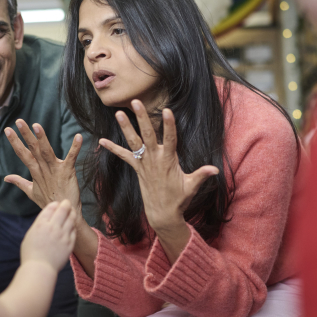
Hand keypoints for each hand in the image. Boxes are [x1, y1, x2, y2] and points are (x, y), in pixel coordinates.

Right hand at [4, 119, 82, 210]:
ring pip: (47, 151)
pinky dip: (75, 147)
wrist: (64, 212)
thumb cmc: (49, 202)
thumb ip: (19, 182)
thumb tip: (6, 178)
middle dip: (26, 135)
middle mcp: (43, 169)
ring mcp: (55, 170)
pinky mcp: (68, 172)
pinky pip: (72, 157)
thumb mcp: (31, 192)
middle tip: (19, 121)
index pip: (23, 154)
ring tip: (37, 125)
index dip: (15, 142)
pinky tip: (78, 136)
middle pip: (33, 149)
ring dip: (42, 138)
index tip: (7, 130)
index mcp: (35, 172)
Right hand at [21, 200, 76, 271]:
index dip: (55, 204)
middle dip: (66, 204)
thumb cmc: (31, 254)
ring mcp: (63, 235)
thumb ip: (39, 225)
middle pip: (63, 210)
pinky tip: (72, 225)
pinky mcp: (70, 243)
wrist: (40, 269)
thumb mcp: (30, 235)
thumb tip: (47, 218)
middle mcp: (53, 227)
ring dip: (72, 213)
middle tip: (67, 203)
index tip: (57, 204)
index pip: (50, 208)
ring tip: (72, 211)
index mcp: (40, 224)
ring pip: (71, 218)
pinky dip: (73, 226)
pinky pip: (74, 231)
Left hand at [98, 100, 218, 235]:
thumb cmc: (179, 199)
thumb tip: (216, 170)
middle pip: (148, 135)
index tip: (167, 110)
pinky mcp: (137, 169)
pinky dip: (113, 149)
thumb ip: (202, 175)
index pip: (171, 139)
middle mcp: (154, 159)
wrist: (162, 214)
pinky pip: (124, 156)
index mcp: (169, 161)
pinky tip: (101, 141)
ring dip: (126, 127)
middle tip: (136, 102)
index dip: (169, 125)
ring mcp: (144, 164)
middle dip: (142, 118)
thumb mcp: (192, 186)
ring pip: (134, 142)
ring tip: (118, 113)